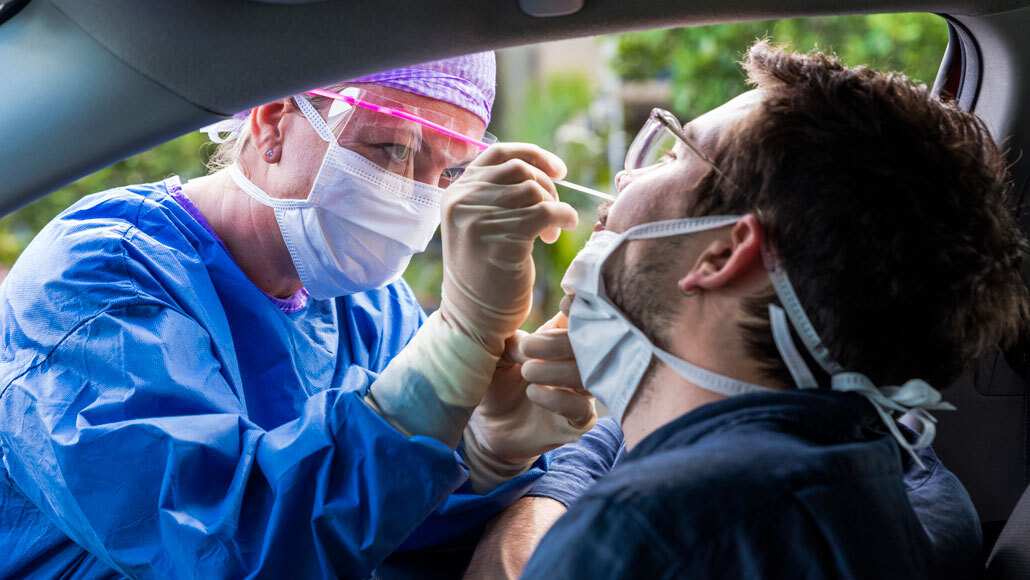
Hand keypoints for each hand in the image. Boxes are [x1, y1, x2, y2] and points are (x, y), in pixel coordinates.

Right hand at [439, 144, 578, 356]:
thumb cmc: (484, 275)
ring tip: (552, 232)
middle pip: (520, 170)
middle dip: (547, 187)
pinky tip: (562, 229)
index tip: (558, 170)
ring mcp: (477, 219)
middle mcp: (461, 201)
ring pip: (533, 190)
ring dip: (554, 206)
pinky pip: (544, 211)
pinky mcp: (499, 239)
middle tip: (555, 212)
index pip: (499, 153)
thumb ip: (495, 196)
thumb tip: (538, 170)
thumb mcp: (479, 225)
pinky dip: (562, 216)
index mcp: (455, 193)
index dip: (533, 155)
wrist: (473, 320)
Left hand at [464, 312, 595, 491]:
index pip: (585, 316)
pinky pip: (582, 408)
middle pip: (591, 344)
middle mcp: (579, 363)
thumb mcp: (497, 356)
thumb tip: (525, 341)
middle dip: (559, 343)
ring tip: (526, 371)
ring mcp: (581, 392)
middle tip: (526, 348)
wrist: (488, 429)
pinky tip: (533, 393)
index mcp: (563, 338)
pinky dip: (558, 398)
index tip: (564, 303)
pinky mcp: (577, 421)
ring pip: (589, 375)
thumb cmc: (496, 383)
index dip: (581, 307)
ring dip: (556, 370)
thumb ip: (513, 341)